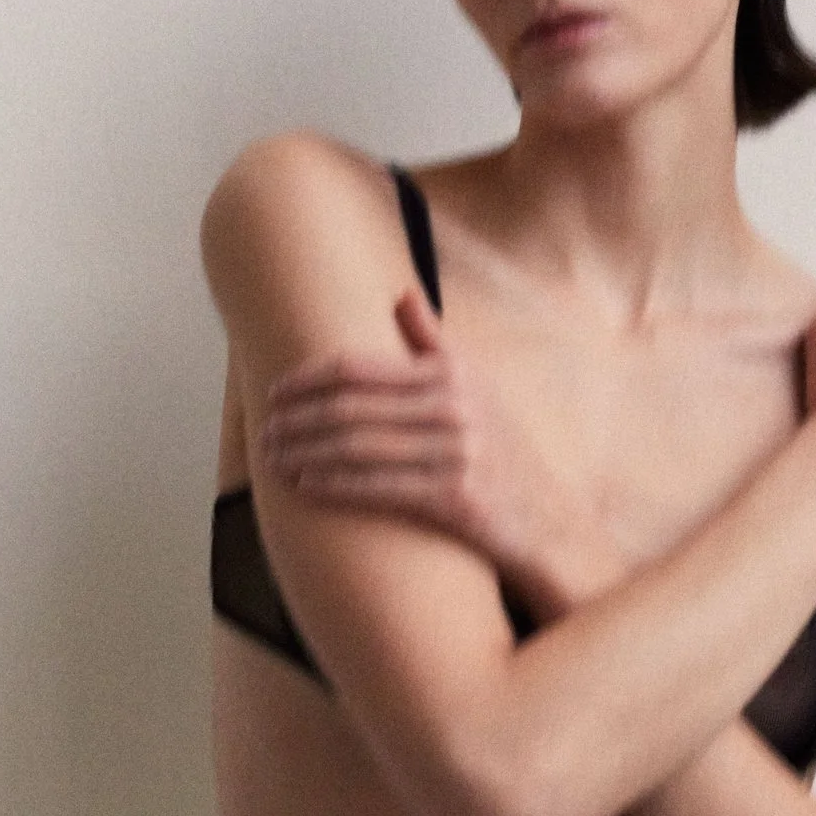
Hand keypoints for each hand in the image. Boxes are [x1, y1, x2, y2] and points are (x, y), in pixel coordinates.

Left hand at [256, 290, 612, 610]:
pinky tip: (306, 487)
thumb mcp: (478, 387)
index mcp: (453, 372)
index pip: (358, 367)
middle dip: (297, 420)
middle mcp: (455, 406)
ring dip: (305, 455)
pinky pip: (378, 488)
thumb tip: (400, 293)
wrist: (550, 522)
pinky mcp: (456, 498)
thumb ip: (434, 342)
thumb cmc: (504, 451)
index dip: (306, 379)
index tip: (273, 393)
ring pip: (356, 448)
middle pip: (349, 407)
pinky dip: (335, 486)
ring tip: (274, 461)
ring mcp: (457, 452)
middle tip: (265, 433)